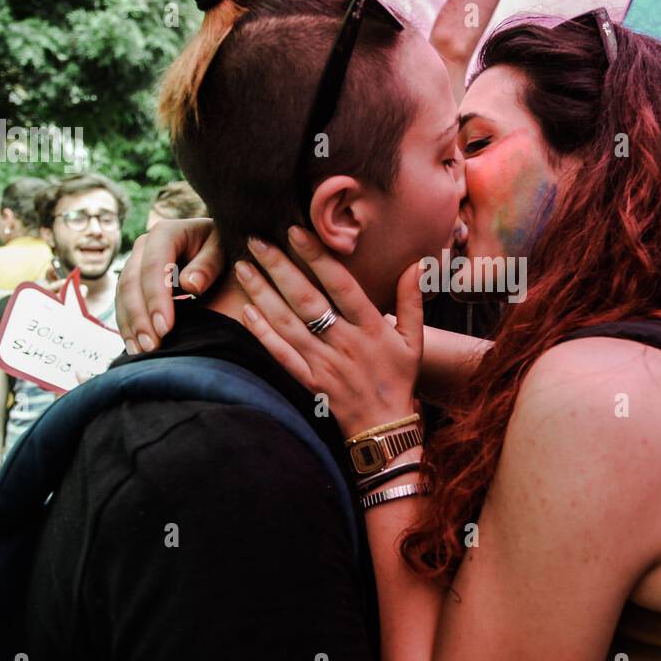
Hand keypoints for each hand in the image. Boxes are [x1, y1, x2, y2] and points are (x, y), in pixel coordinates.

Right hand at [115, 217, 221, 352]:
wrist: (218, 248)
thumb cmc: (224, 248)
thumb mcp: (223, 250)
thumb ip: (209, 265)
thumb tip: (190, 284)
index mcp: (167, 233)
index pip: (154, 265)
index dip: (156, 298)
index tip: (165, 327)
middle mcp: (145, 245)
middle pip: (132, 281)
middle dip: (140, 316)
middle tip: (151, 346)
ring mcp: (136, 262)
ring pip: (122, 295)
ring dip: (130, 325)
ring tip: (142, 351)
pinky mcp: (134, 280)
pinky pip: (123, 303)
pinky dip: (128, 325)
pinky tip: (135, 346)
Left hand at [236, 227, 422, 438]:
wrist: (385, 429)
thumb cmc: (399, 378)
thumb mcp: (414, 340)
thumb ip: (412, 300)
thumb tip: (417, 263)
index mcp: (371, 328)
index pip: (341, 286)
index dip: (318, 258)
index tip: (295, 231)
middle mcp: (344, 343)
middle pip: (307, 300)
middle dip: (279, 268)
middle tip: (255, 240)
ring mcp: (323, 364)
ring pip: (288, 324)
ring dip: (262, 295)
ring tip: (242, 268)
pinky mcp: (308, 382)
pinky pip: (281, 355)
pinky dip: (262, 334)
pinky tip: (246, 312)